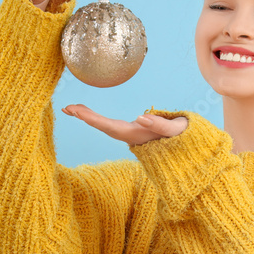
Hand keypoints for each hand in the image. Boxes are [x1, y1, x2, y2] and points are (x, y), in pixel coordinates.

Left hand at [61, 104, 187, 145]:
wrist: (186, 145)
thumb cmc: (181, 135)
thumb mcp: (176, 129)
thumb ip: (161, 124)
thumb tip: (141, 117)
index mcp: (135, 135)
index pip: (110, 126)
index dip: (92, 119)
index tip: (77, 112)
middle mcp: (128, 135)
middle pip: (102, 127)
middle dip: (85, 117)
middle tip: (67, 108)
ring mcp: (128, 134)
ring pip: (103, 126)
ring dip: (87, 117)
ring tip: (70, 109)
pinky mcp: (129, 130)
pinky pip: (107, 124)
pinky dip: (95, 118)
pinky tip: (85, 113)